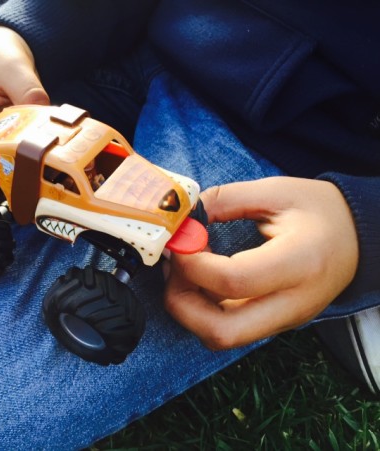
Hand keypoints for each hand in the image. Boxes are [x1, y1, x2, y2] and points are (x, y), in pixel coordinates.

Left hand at [164, 177, 358, 349]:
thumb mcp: (275, 191)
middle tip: (173, 268)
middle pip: (222, 331)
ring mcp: (284, 320)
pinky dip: (202, 311)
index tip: (178, 242)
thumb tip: (181, 217)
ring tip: (184, 271)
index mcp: (300, 263)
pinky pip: (228, 329)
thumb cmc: (319, 210)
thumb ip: (224, 200)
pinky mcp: (274, 324)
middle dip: (181, 303)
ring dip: (188, 310)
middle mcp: (292, 303)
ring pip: (220, 337)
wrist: (358, 238)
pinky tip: (200, 280)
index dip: (192, 264)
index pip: (233, 281)